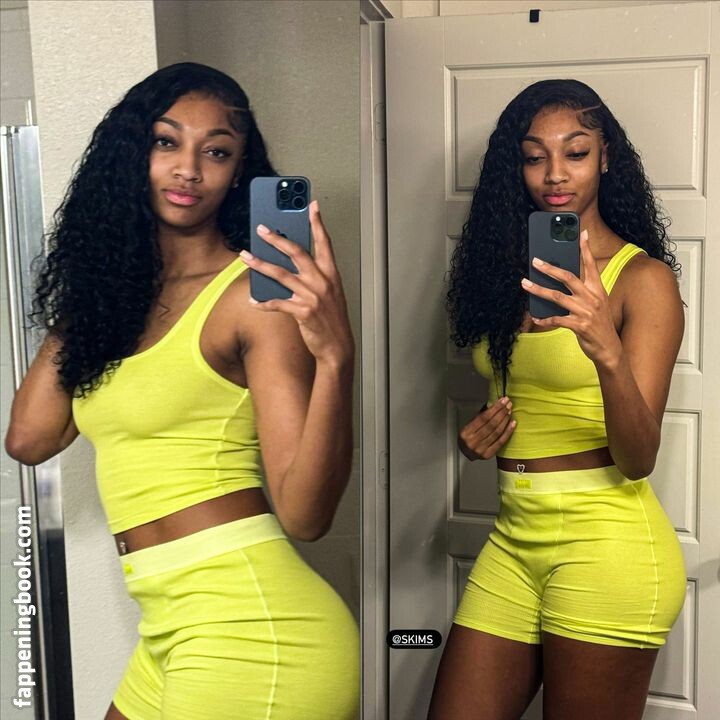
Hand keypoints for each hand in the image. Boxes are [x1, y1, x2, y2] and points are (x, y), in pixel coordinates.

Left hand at [240, 201, 353, 368]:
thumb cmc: (332, 319)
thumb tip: (291, 263)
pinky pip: (277, 303)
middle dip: (277, 238)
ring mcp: (312, 296)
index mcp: (331, 275)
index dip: (318, 223)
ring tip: (245, 256)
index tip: (312, 206)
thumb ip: (314, 277)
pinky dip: (263, 302)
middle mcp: (322, 282)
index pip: (325, 243)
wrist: (338, 347)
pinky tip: (253, 300)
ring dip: (260, 264)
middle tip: (261, 229)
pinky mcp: (302, 312)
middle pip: (297, 252)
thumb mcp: (330, 293)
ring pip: (281, 274)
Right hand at [458, 397, 515, 459]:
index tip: (502, 401)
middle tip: (508, 404)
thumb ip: (479, 417)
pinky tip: (512, 423)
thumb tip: (494, 406)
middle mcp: (473, 441)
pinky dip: (508, 431)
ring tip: (510, 411)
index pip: (483, 418)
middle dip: (501, 412)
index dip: (494, 409)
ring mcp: (481, 449)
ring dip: (505, 420)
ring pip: (497, 432)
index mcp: (466, 432)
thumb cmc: (467, 437)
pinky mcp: (488, 454)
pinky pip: (501, 441)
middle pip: (491, 424)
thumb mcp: (468, 425)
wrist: (465, 454)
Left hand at [520, 229, 622, 367]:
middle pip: (568, 278)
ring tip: (525, 284)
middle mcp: (592, 298)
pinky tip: (535, 317)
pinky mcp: (579, 326)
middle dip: (550, 268)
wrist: (609, 348)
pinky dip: (544, 318)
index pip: (591, 265)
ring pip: (557, 297)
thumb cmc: (598, 323)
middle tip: (535, 262)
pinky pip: (556, 319)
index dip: (586, 249)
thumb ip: (583, 290)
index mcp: (598, 290)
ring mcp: (585, 312)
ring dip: (538, 290)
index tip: (581, 233)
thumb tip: (563, 278)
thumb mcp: (596, 303)